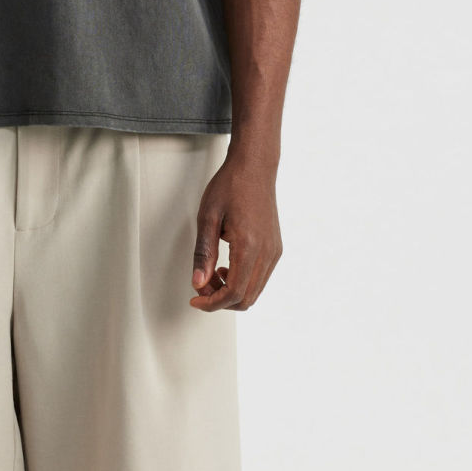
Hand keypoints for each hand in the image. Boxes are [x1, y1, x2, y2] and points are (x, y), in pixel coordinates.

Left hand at [190, 151, 281, 311]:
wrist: (254, 167)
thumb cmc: (231, 186)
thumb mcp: (207, 218)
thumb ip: (203, 254)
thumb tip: (198, 283)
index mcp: (249, 246)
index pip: (234, 292)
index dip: (212, 303)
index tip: (196, 300)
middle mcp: (267, 252)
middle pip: (246, 298)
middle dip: (220, 300)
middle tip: (201, 286)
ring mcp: (274, 251)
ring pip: (255, 291)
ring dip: (231, 291)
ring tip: (213, 274)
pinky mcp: (276, 248)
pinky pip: (261, 278)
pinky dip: (243, 282)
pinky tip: (228, 267)